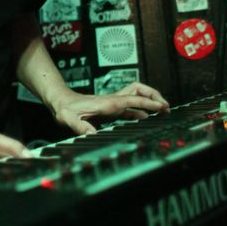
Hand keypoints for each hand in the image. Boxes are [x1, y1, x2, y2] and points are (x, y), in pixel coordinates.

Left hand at [51, 82, 169, 135]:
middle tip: (166, 106)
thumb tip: (91, 135)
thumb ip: (80, 127)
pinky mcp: (111, 109)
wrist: (60, 102)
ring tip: (162, 111)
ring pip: (136, 96)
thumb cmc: (65, 109)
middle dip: (154, 95)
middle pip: (139, 90)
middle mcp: (113, 100)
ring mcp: (113, 104)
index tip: (161, 107)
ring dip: (149, 101)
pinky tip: (146, 119)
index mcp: (108, 102)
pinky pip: (130, 108)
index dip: (148, 103)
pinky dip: (140, 111)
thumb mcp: (69, 119)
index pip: (133, 99)